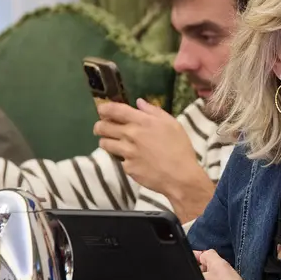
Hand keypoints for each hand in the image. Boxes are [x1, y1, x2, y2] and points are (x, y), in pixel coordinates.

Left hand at [95, 98, 213, 219]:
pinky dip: (123, 159)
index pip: (115, 110)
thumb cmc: (180, 148)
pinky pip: (119, 160)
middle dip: (99, 126)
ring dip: (106, 141)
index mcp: (142, 122)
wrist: (181, 177)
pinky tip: (133, 160)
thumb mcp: (173, 124)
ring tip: (114, 143)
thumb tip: (139, 102)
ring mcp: (127, 152)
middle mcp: (131, 135)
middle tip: (103, 128)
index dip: (104, 108)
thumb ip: (154, 111)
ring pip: (104, 143)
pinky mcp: (127, 167)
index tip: (102, 110)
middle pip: (102, 127)